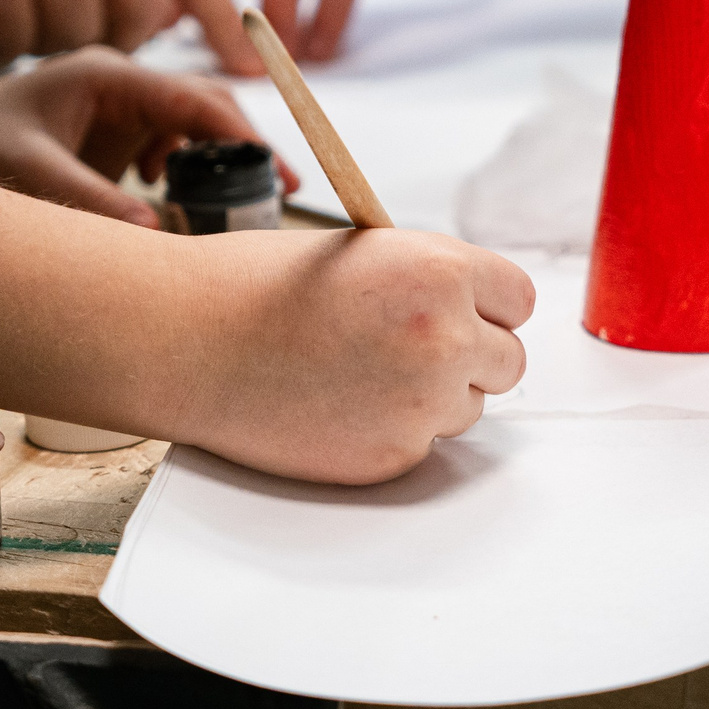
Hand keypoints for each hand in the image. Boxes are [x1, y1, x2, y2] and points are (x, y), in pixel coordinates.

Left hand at [0, 47, 284, 226]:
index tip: (275, 171)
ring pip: (191, 124)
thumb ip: (90, 198)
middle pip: (205, 104)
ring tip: (228, 202)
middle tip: (278, 191)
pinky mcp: (111, 129)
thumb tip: (157, 233)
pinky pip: (167, 142)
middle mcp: (119, 82)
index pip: (194, 98)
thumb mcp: (30, 172)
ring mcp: (117, 104)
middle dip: (243, 146)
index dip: (242, 135)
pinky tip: (162, 193)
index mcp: (105, 75)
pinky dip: (180, 169)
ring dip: (213, 160)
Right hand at [0, 196, 536, 483]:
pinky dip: (392, 430)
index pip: (519, 298)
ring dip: (433, 395)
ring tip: (360, 370)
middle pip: (507, 360)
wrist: (188, 338)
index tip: (461, 308)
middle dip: (470, 353)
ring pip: (467, 407)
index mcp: (441, 273)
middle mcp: (445, 340)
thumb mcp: (364, 250)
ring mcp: (420, 406)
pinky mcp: (390, 457)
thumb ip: (431, 278)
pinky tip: (339, 402)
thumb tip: (475, 310)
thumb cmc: (260, 284)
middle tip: (408, 344)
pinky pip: (422, 445)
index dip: (485, 302)